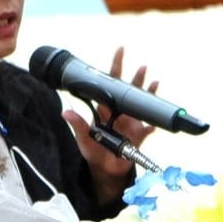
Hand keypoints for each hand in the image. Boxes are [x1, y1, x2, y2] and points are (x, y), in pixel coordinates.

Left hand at [61, 46, 156, 204]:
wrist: (106, 170)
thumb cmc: (93, 152)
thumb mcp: (83, 139)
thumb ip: (78, 125)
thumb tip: (65, 112)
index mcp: (106, 109)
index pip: (110, 85)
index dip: (115, 68)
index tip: (120, 52)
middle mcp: (121, 112)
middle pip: (130, 91)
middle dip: (136, 79)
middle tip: (142, 67)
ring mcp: (132, 122)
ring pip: (142, 104)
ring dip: (148, 94)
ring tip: (154, 83)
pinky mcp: (139, 135)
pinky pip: (149, 127)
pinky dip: (153, 124)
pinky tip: (157, 121)